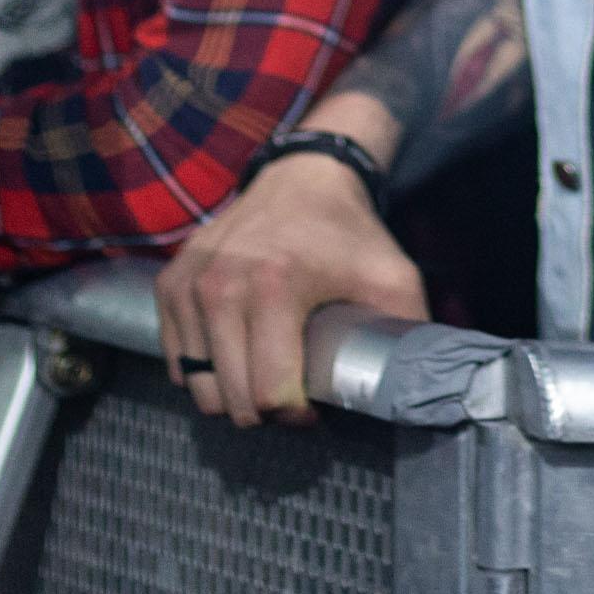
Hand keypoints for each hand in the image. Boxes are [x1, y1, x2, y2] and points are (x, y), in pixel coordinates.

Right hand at [158, 144, 424, 426]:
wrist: (301, 178)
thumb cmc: (349, 235)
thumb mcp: (392, 277)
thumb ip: (409, 334)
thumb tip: (423, 388)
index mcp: (275, 286)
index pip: (269, 394)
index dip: (298, 415)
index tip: (317, 403)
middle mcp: (221, 285)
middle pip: (231, 399)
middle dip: (265, 411)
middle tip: (292, 392)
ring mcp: (189, 284)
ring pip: (198, 387)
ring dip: (232, 394)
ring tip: (264, 373)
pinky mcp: (169, 285)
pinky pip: (176, 362)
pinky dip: (203, 370)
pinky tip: (236, 353)